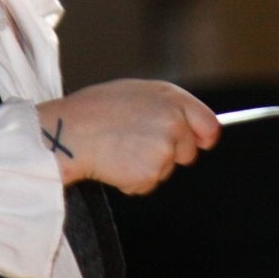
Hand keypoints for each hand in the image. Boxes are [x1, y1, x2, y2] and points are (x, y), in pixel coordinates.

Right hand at [36, 80, 219, 194]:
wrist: (69, 132)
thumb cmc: (93, 111)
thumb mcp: (134, 93)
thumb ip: (165, 106)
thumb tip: (188, 125)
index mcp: (170, 97)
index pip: (209, 124)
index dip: (203, 137)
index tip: (200, 143)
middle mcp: (174, 122)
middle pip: (188, 152)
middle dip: (168, 153)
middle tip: (135, 143)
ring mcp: (164, 149)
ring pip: (165, 169)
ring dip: (146, 166)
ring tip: (118, 148)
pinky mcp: (151, 173)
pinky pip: (147, 184)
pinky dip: (131, 179)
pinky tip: (113, 162)